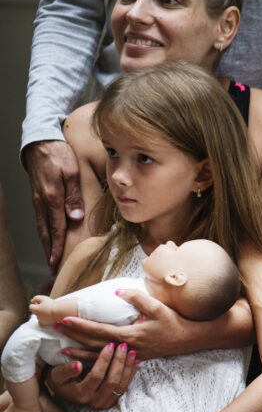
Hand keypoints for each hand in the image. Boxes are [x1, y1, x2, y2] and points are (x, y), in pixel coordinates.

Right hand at [24, 139, 85, 271]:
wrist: (40, 142)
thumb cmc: (59, 155)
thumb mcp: (72, 172)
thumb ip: (74, 195)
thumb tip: (75, 217)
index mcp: (52, 198)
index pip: (56, 228)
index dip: (56, 247)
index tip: (57, 262)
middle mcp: (42, 202)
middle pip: (45, 232)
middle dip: (49, 251)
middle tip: (52, 269)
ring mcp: (38, 200)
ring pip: (41, 227)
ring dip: (45, 244)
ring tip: (50, 258)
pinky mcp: (38, 197)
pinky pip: (41, 219)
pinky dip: (44, 232)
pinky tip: (48, 238)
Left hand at [29, 295, 58, 325]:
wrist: (59, 312)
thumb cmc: (52, 304)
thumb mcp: (43, 298)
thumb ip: (36, 298)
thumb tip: (32, 301)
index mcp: (36, 309)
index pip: (31, 307)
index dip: (34, 304)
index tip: (38, 303)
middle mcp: (37, 315)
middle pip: (35, 312)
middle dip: (38, 309)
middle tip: (45, 307)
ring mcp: (41, 320)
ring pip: (38, 317)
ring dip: (41, 315)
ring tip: (47, 312)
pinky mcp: (46, 324)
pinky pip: (42, 323)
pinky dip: (43, 320)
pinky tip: (47, 317)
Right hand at [46, 343, 137, 409]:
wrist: (65, 390)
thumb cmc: (59, 379)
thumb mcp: (56, 374)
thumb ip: (66, 370)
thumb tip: (77, 365)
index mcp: (80, 394)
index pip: (96, 376)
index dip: (104, 360)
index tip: (110, 345)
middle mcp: (94, 401)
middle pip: (112, 381)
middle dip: (119, 362)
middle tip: (123, 345)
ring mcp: (105, 402)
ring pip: (121, 385)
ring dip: (128, 367)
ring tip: (132, 351)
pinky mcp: (112, 400)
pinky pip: (125, 387)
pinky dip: (131, 373)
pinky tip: (135, 361)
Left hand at [56, 288, 183, 359]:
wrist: (187, 338)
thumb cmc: (172, 322)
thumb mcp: (156, 306)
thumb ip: (136, 298)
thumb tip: (117, 291)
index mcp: (130, 334)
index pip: (98, 330)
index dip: (80, 325)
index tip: (64, 319)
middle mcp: (126, 347)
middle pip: (93, 344)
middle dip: (74, 337)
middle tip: (56, 329)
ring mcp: (129, 355)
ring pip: (99, 357)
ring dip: (79, 354)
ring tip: (63, 350)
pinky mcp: (132, 358)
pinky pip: (108, 362)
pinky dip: (93, 362)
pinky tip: (84, 361)